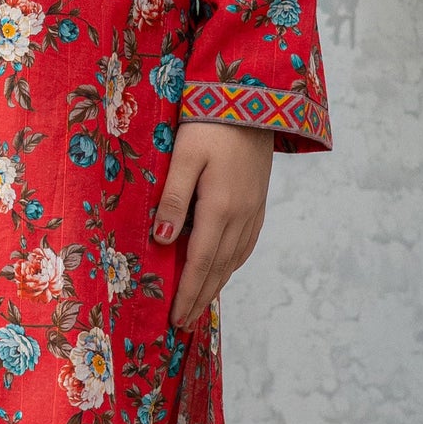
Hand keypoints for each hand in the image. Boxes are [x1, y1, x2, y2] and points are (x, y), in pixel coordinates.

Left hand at [153, 120, 273, 329]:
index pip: (200, 262)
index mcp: (220, 208)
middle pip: (218, 268)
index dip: (187, 293)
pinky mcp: (259, 201)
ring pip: (234, 259)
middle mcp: (241, 216)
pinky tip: (224, 269)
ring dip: (216, 285)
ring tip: (200, 305)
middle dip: (200, 298)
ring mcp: (254, 210)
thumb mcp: (184, 157)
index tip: (175, 317)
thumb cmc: (211, 124)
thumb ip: (173, 198)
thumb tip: (163, 239)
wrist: (255, 100)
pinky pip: (246, 244)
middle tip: (184, 324)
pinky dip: (232, 264)